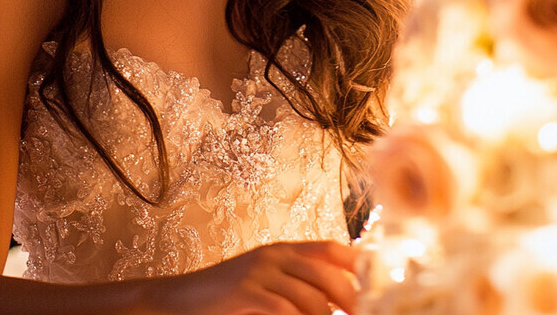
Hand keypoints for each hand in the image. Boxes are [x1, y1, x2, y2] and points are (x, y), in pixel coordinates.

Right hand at [149, 240, 358, 314]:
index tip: (380, 286)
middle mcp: (274, 256)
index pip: (331, 248)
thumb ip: (295, 284)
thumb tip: (335, 302)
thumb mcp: (263, 281)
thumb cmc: (224, 298)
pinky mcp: (246, 295)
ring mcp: (259, 274)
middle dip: (354, 301)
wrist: (176, 302)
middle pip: (328, 274)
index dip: (359, 264)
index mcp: (282, 249)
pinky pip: (286, 312)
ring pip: (311, 298)